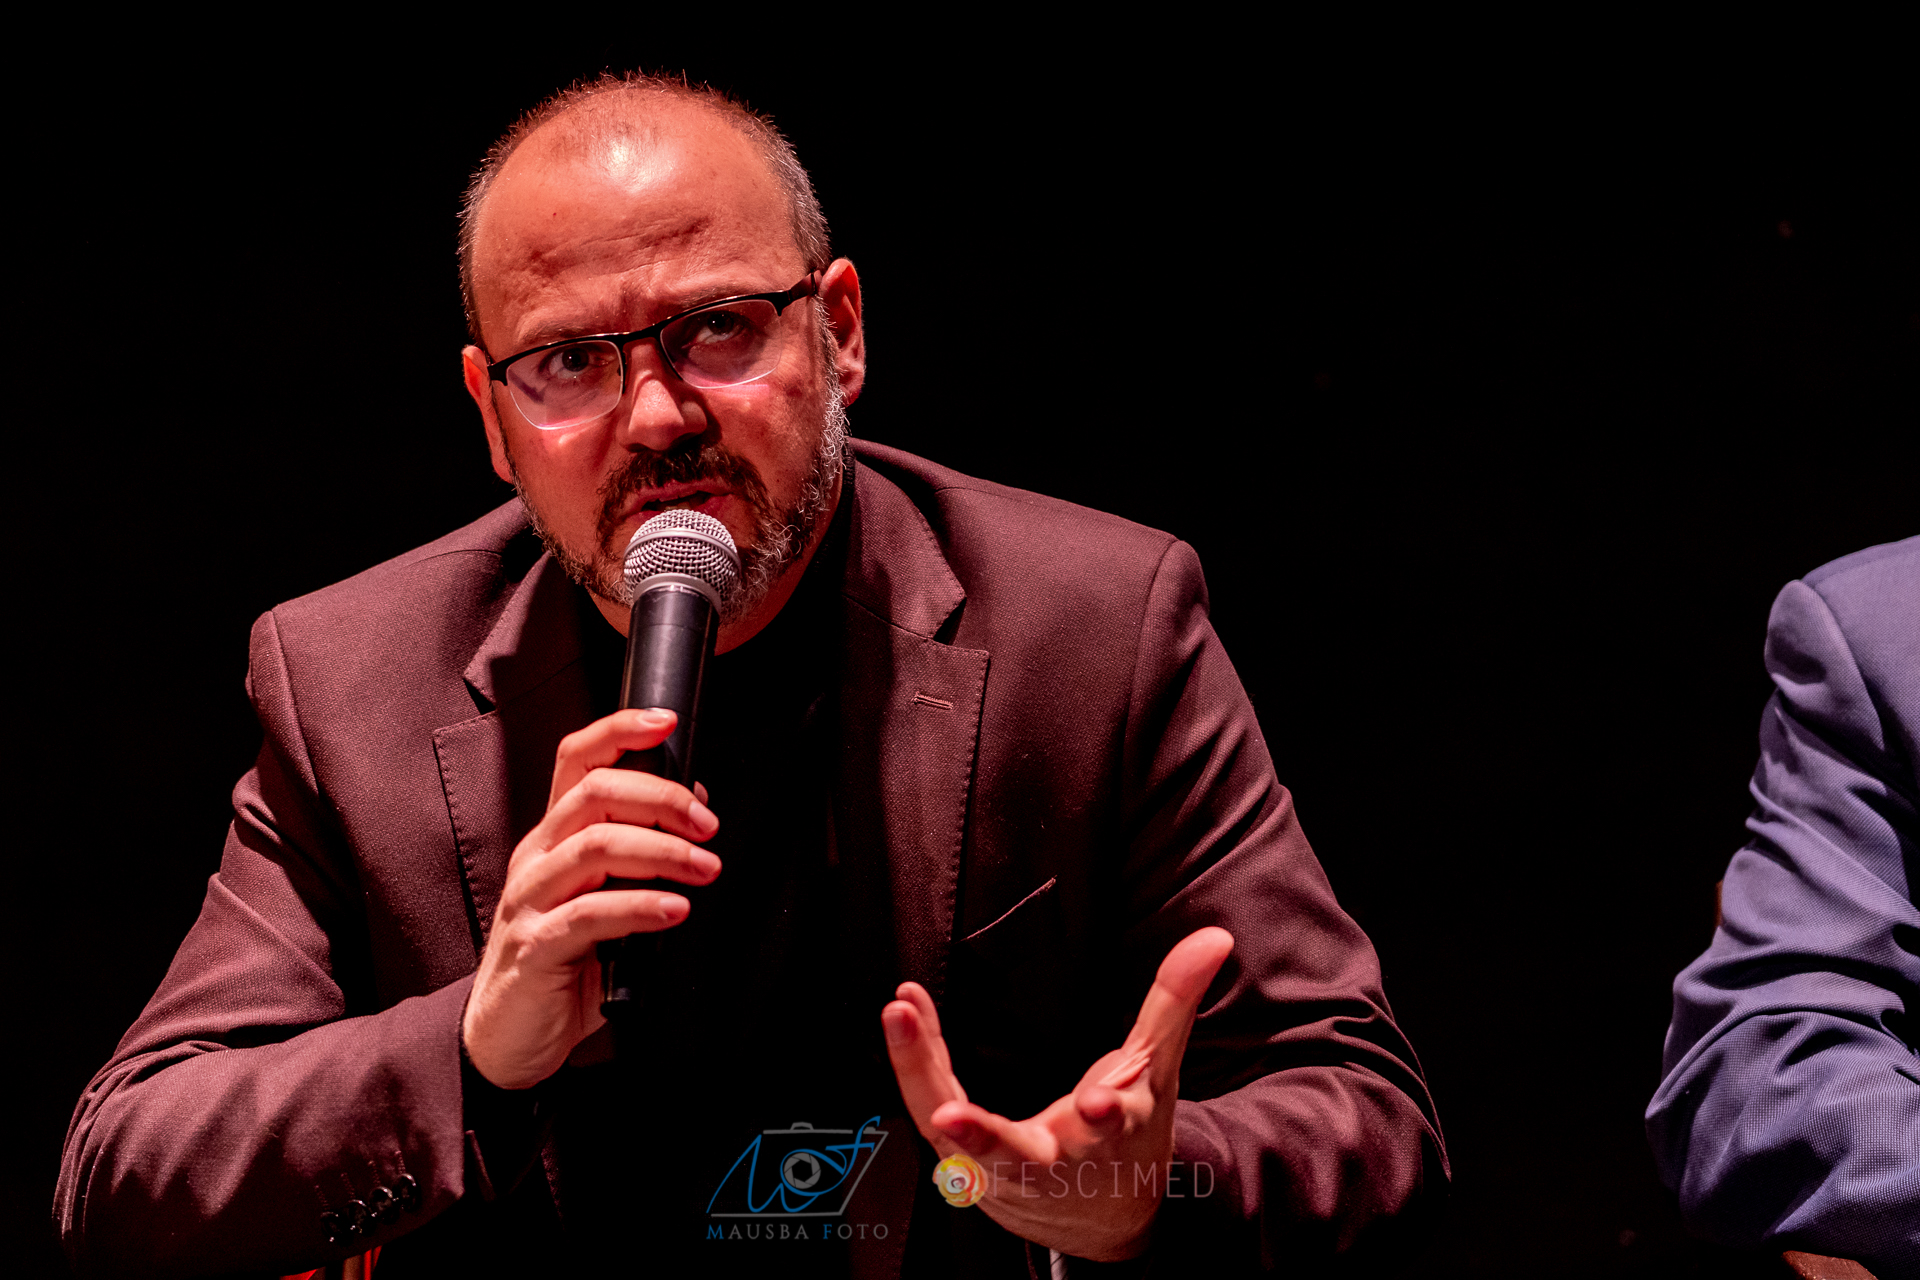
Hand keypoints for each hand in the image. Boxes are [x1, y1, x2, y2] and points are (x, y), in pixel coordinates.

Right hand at [462, 708, 719, 1088]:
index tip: (666, 721)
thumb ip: (638, 856)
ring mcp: (531, 900)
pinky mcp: (537, 946)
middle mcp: (537, 858)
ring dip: (663, 852)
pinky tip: (675, 913)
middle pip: (595, 795)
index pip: (577, 761)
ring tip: (704, 868)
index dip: (619, 730)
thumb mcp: (603, 898)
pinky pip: (592, 914)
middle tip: (707, 827)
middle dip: (662, 800)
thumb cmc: (562, 964)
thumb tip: (693, 810)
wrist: (507, 1038)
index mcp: (553, 838)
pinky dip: (642, 908)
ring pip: (596, 847)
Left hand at [882, 927, 1233, 1261]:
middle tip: (949, 1116)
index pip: (1114, 1130)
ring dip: (921, 1075)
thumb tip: (1214, 937)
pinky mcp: (966, 1162)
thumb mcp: (1156, 1071)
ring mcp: (1001, 1170)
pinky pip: (931, 1106)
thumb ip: (1174, 1001)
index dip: (1108, 1116)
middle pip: (1016, 1159)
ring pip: (955, 1135)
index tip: (1099, 1104)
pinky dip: (915, 1062)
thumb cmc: (1128, 1138)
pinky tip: (904, 1013)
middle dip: (984, 1139)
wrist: (1103, 1220)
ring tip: (902, 1016)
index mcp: (1109, 1139)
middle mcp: (1053, 1164)